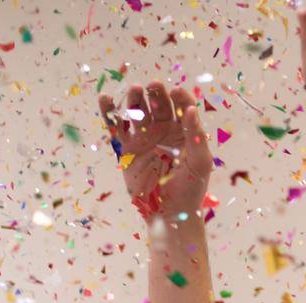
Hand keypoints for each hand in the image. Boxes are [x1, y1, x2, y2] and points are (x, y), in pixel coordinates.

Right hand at [99, 82, 211, 219]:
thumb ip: (196, 136)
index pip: (181, 106)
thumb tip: (191, 109)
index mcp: (183, 131)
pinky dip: (109, 112)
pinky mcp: (126, 147)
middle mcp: (163, 130)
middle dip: (156, 94)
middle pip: (157, 104)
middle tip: (153, 86)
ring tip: (135, 90)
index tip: (177, 93)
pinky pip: (115, 126)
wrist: (170, 213)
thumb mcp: (200, 162)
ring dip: (135, 99)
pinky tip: (105, 99)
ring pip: (136, 111)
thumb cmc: (190, 189)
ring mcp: (143, 137)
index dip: (179, 98)